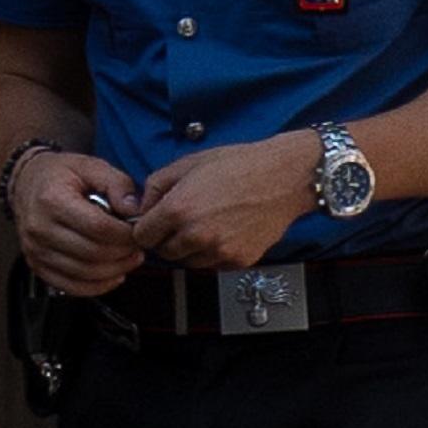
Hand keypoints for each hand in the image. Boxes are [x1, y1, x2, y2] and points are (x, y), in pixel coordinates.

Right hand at [12, 150, 142, 295]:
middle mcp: (40, 229)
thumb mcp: (91, 165)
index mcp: (53, 200)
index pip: (98, 227)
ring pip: (83, 273)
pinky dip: (96, 286)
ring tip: (131, 258)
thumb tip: (134, 211)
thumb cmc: (62, 174)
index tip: (141, 231)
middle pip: (92, 253)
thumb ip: (117, 184)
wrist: (26, 184)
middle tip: (140, 246)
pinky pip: (69, 286)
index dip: (126, 234)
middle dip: (123, 253)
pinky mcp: (36, 265)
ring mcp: (35, 250)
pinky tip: (114, 276)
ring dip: (115, 270)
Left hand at [131, 132, 314, 269]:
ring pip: (187, 261)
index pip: (142, 237)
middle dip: (168, 238)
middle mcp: (195, 235)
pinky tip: (227, 230)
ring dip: (191, 248)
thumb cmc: (241, 165)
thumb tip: (141, 206)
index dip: (147, 227)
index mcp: (178, 209)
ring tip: (209, 224)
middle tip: (186, 220)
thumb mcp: (190, 162)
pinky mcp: (237, 260)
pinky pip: (213, 264)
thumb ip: (157, 185)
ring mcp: (217, 251)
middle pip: (163, 252)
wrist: (285, 177)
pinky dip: (214, 253)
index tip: (156, 222)